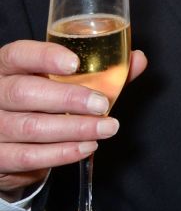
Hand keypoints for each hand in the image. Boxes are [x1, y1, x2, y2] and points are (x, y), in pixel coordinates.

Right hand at [0, 39, 147, 195]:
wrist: (6, 143)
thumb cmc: (38, 103)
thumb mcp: (59, 82)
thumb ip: (98, 72)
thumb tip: (137, 59)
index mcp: (6, 67)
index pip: (18, 55)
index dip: (44, 57)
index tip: (74, 63)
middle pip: (24, 93)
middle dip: (68, 99)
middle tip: (102, 104)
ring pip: (30, 127)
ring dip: (74, 129)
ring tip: (106, 128)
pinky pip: (29, 156)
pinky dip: (62, 153)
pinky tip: (87, 147)